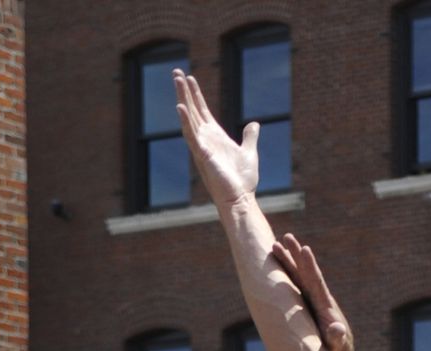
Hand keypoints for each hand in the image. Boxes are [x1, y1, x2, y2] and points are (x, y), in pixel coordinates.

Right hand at [173, 70, 258, 206]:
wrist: (240, 199)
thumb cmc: (243, 181)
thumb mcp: (249, 152)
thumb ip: (249, 137)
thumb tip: (254, 124)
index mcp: (215, 136)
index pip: (202, 110)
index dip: (195, 94)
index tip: (189, 77)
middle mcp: (205, 138)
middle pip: (191, 109)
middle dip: (184, 90)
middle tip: (175, 71)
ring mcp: (201, 146)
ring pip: (188, 117)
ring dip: (182, 98)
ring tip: (177, 80)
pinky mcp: (202, 155)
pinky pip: (191, 135)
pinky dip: (185, 121)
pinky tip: (180, 107)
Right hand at [272, 234, 352, 350]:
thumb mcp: (337, 348)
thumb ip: (337, 339)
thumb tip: (338, 329)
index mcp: (324, 306)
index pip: (316, 282)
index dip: (310, 266)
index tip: (305, 249)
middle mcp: (317, 299)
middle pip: (305, 273)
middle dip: (296, 256)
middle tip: (287, 237)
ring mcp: (309, 301)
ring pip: (296, 277)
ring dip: (287, 262)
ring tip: (275, 245)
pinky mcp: (303, 306)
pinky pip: (292, 287)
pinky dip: (283, 275)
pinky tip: (273, 265)